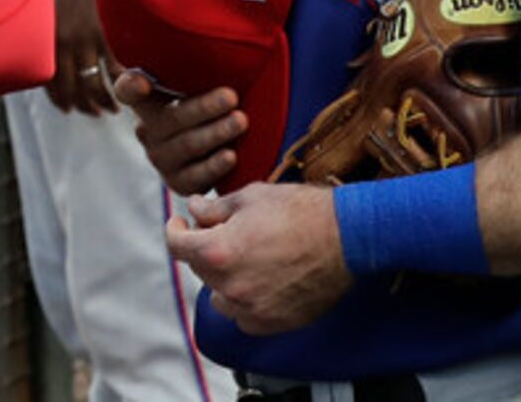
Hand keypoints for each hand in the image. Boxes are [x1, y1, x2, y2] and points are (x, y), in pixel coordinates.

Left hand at [46, 0, 116, 113]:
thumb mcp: (42, 18)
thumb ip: (44, 42)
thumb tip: (46, 65)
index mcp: (48, 43)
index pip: (52, 84)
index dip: (60, 100)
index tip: (67, 109)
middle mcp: (65, 46)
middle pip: (74, 89)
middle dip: (82, 106)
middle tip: (91, 113)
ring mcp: (87, 41)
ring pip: (95, 83)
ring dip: (104, 101)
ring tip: (111, 110)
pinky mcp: (104, 33)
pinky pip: (114, 65)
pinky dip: (121, 81)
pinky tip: (126, 88)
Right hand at [118, 70, 249, 195]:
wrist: (225, 143)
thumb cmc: (211, 102)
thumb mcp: (199, 82)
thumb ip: (192, 65)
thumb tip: (207, 35)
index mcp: (148, 101)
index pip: (128, 90)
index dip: (131, 86)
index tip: (143, 81)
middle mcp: (148, 130)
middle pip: (170, 119)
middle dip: (203, 107)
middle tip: (232, 96)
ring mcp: (161, 159)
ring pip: (185, 146)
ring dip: (215, 133)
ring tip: (240, 121)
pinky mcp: (177, 183)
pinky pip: (194, 177)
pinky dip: (213, 166)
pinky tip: (231, 155)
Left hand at [168, 181, 351, 334]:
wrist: (346, 237)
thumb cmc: (300, 211)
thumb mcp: (250, 197)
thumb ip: (214, 208)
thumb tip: (193, 211)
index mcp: (218, 251)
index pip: (177, 246)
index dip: (175, 230)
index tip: (180, 223)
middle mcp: (230, 286)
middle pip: (199, 269)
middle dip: (204, 248)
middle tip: (221, 230)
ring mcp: (251, 308)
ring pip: (219, 296)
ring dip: (222, 277)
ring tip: (242, 257)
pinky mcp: (273, 323)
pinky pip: (244, 316)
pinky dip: (244, 300)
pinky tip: (258, 280)